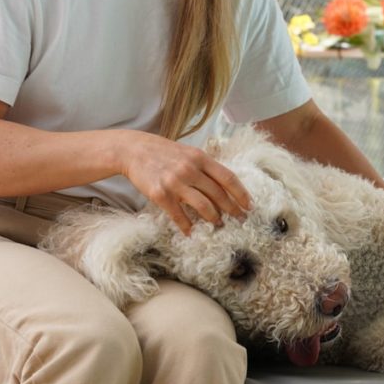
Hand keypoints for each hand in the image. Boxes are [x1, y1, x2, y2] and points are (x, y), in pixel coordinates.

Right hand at [121, 131, 252, 233]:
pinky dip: (187, 227)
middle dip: (232, 210)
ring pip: (203, 206)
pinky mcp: (160, 195)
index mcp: (200, 158)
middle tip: (239, 219)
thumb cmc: (164, 153)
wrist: (133, 150)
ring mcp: (175, 182)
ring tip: (218, 224)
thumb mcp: (189, 153)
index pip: (228, 178)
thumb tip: (226, 187)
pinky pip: (179, 216)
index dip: (241, 194)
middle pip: (218, 194)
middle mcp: (190, 169)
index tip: (249, 206)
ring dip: (214, 219)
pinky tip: (191, 232)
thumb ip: (206, 167)